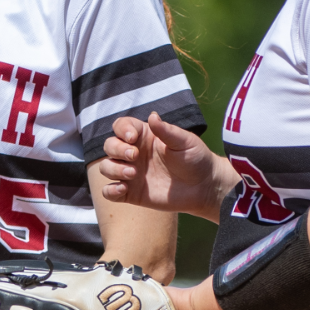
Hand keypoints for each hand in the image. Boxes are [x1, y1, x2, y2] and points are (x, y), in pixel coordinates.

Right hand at [100, 114, 225, 218]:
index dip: (121, 130)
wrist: (204, 187)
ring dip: (114, 169)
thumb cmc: (196, 159)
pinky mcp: (131, 193)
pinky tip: (124, 189)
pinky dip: (110, 190)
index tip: (133, 138)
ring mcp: (131, 174)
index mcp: (144, 137)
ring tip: (133, 174)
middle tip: (135, 156)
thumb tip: (152, 116)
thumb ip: (166, 130)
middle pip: (109, 146)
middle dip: (117, 149)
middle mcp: (134, 154)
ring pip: (106, 167)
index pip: (121, 126)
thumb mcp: (184, 141)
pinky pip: (109, 192)